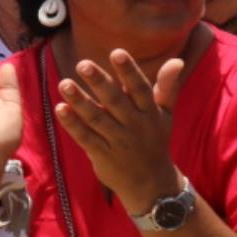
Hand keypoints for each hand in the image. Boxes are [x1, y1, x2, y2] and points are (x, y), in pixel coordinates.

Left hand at [56, 48, 184, 210]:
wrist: (152, 184)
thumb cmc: (155, 141)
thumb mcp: (165, 115)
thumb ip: (167, 88)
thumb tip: (177, 60)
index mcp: (150, 113)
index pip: (140, 89)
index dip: (129, 71)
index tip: (116, 52)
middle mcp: (135, 126)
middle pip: (115, 101)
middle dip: (100, 82)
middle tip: (82, 64)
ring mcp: (118, 141)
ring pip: (97, 119)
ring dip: (80, 101)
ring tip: (64, 83)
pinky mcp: (102, 155)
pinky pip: (85, 138)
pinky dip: (73, 124)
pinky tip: (60, 109)